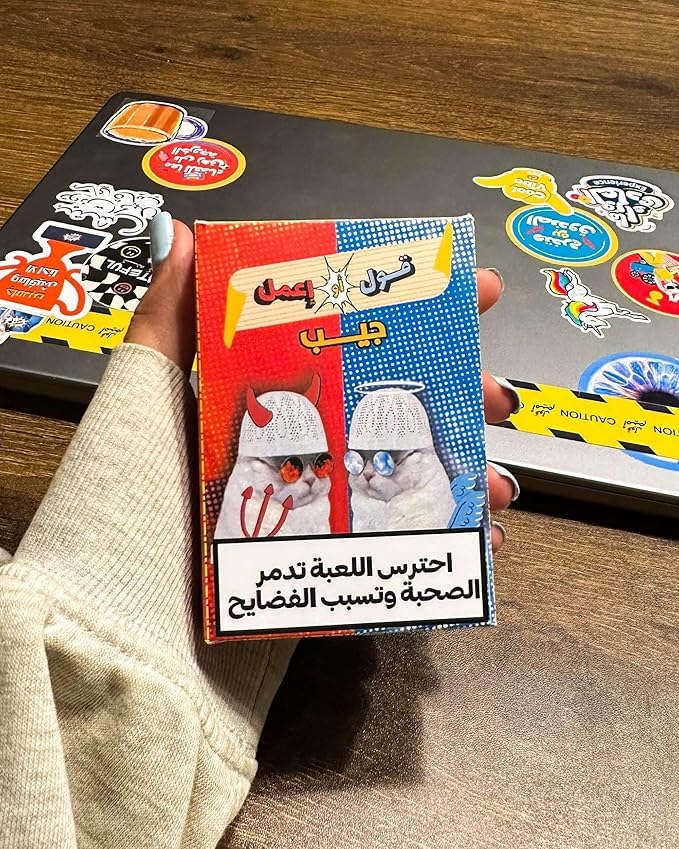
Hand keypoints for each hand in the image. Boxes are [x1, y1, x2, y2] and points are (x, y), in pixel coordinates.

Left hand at [127, 216, 517, 549]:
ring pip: (413, 482)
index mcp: (270, 405)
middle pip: (400, 413)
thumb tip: (182, 233)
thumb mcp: (144, 400)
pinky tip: (478, 546)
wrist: (127, 631)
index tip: (478, 292)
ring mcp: (322, 512)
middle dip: (462, 396)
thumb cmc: (127, 507)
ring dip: (468, 475)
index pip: (355, 344)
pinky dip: (451, 546)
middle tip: (496, 397)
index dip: (421, 314)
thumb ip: (165, 321)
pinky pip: (404, 548)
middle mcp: (302, 454)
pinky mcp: (332, 566)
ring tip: (497, 484)